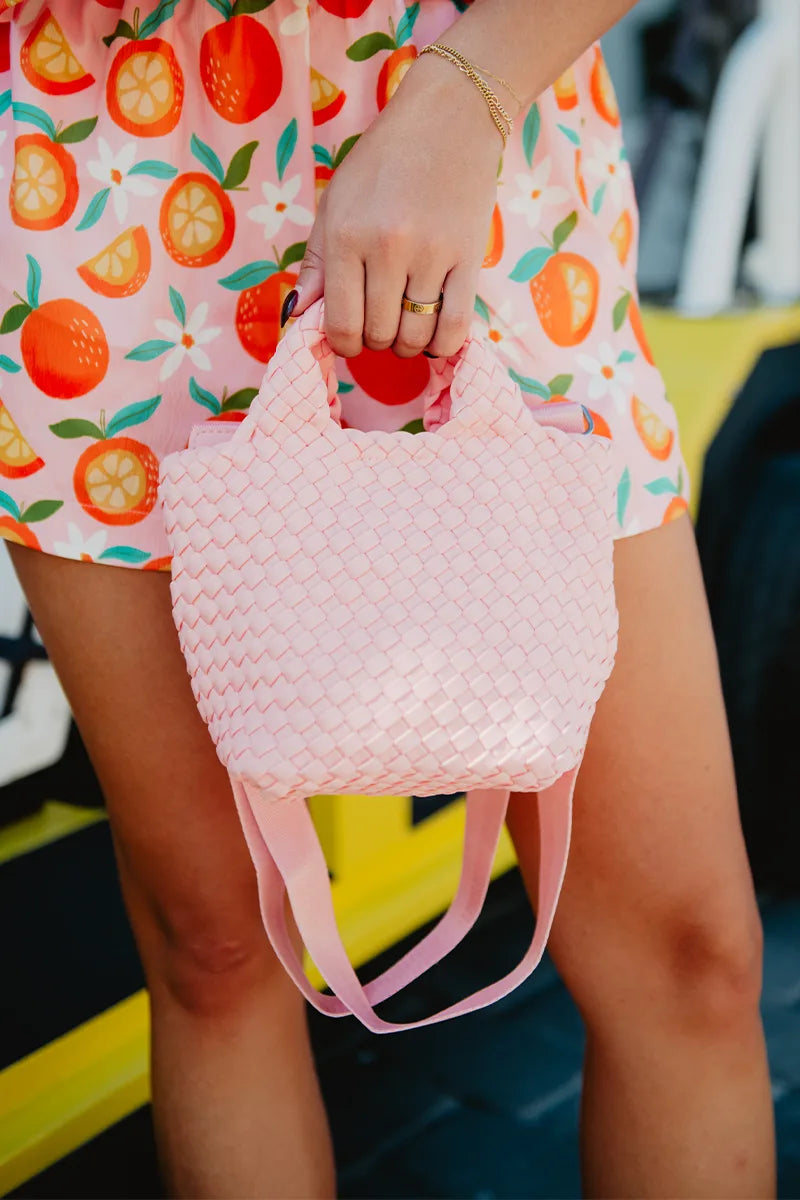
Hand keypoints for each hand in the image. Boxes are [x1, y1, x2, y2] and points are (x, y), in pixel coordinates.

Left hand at [288, 53, 502, 358]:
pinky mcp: (469, 258)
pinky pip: (455, 328)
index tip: (352, 337)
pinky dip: (442, 344)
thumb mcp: (335, 203)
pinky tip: (435, 332)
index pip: (341, 325)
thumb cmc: (384, 161)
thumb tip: (298, 315)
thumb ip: (315, 263)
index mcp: (346, 236)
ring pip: (415, 337)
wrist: (450, 117)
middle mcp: (386, 248)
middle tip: (382, 321)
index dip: (345, 344)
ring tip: (408, 323)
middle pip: (379, 335)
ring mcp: (431, 254)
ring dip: (409, 344)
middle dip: (377, 340)